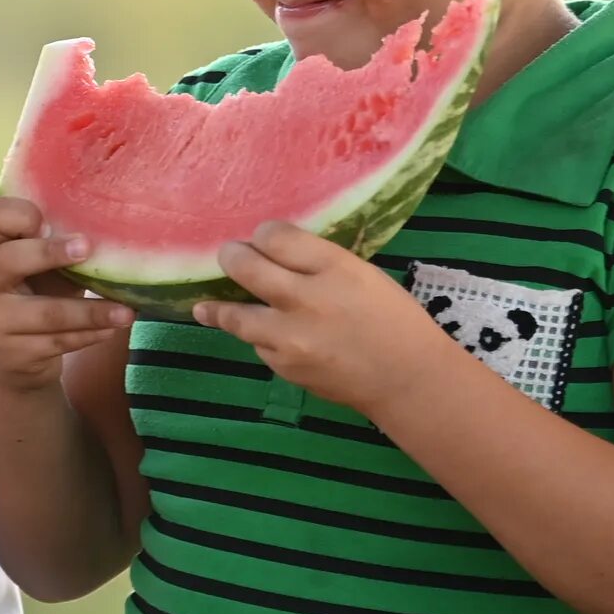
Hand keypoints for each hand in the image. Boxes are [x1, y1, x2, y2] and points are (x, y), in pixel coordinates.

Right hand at [0, 197, 133, 394]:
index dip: (21, 214)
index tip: (50, 221)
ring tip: (126, 312)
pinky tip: (111, 330)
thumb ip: (57, 244)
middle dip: (48, 253)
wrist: (9, 356)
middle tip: (87, 248)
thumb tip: (110, 227)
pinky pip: (59, 341)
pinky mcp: (13, 352)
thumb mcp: (39, 265)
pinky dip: (89, 335)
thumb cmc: (33, 293)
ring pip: (46, 313)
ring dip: (90, 312)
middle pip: (8, 260)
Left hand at [191, 224, 464, 417]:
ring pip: (235, 314)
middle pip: (245, 267)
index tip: (261, 239)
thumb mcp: (363, 275)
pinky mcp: (283, 365)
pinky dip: (259, 338)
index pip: (275, 237)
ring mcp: (289, 336)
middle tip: (227, 257)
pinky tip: (262, 335)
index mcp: (335, 267)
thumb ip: (320, 263)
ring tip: (207, 305)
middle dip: (231, 258)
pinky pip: (257, 344)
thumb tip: (275, 252)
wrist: (406, 378)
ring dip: (219, 307)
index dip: (263, 235)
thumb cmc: (393, 320)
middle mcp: (306, 298)